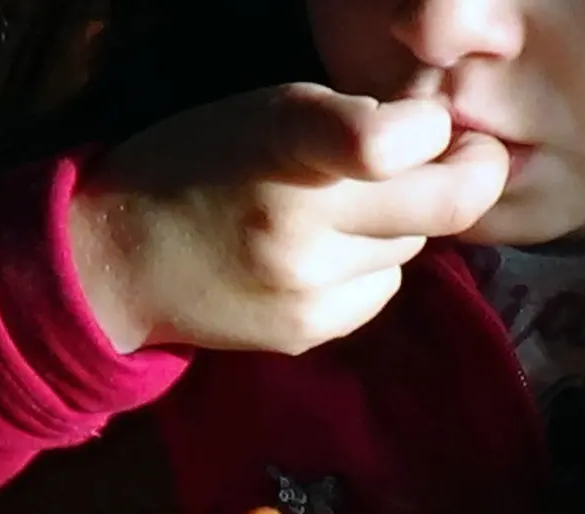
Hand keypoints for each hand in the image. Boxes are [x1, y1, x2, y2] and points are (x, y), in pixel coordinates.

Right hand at [68, 83, 509, 354]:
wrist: (118, 258)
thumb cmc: (198, 163)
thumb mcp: (268, 111)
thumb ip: (355, 118)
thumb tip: (446, 132)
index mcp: (287, 144)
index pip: (395, 142)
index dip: (438, 131)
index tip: (436, 126)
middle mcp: (301, 223)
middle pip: (445, 206)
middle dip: (465, 177)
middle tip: (459, 161)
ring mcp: (307, 288)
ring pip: (412, 249)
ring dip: (398, 226)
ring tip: (340, 213)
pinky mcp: (308, 331)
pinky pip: (381, 291)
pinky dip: (367, 270)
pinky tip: (318, 257)